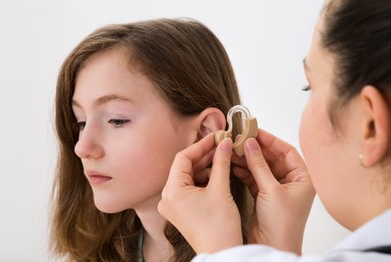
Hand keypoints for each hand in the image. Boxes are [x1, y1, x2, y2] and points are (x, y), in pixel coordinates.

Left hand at [158, 133, 242, 253]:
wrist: (221, 253)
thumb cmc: (219, 228)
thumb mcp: (220, 189)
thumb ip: (221, 162)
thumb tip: (223, 143)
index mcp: (172, 191)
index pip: (183, 158)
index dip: (201, 145)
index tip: (216, 137)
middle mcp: (167, 198)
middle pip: (185, 167)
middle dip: (204, 155)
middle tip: (221, 144)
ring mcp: (172, 205)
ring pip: (188, 176)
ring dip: (205, 166)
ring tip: (222, 156)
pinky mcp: (180, 210)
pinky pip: (190, 187)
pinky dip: (203, 179)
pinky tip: (217, 171)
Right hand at [232, 129, 314, 254]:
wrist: (273, 247)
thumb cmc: (282, 225)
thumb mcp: (271, 190)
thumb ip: (259, 165)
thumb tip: (251, 144)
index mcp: (302, 179)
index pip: (287, 151)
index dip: (271, 140)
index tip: (255, 131)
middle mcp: (291, 182)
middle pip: (272, 158)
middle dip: (256, 149)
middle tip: (241, 139)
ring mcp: (277, 189)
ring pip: (261, 167)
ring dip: (248, 159)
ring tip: (234, 150)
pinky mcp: (264, 197)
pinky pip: (254, 178)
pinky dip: (245, 171)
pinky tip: (234, 165)